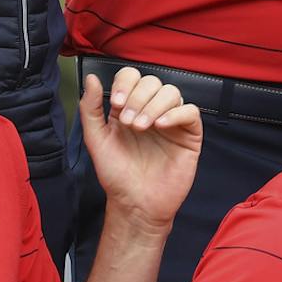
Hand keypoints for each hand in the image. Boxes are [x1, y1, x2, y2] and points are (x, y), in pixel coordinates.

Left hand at [81, 69, 202, 236]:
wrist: (135, 204)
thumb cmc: (117, 175)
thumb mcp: (96, 140)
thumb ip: (91, 109)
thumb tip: (92, 78)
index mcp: (130, 108)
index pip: (132, 77)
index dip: (126, 84)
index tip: (117, 104)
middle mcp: (151, 110)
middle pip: (152, 82)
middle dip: (138, 98)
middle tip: (129, 122)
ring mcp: (172, 121)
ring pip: (171, 92)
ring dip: (154, 105)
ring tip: (142, 127)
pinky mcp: (189, 134)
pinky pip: (190, 111)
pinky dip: (175, 114)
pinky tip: (161, 126)